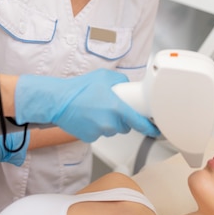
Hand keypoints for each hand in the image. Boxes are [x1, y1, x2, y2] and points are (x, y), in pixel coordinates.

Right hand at [15, 69, 159, 142]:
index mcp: (117, 108)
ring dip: (109, 122)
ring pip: (112, 130)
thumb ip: (120, 80)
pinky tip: (89, 117)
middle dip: (122, 118)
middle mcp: (110, 123)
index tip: (155, 130)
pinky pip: (99, 133)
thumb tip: (127, 86)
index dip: (149, 127)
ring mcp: (100, 132)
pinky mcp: (90, 137)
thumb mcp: (104, 76)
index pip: (139, 122)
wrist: (58, 101)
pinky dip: (97, 127)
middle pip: (125, 126)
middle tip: (110, 106)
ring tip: (96, 109)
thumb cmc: (78, 88)